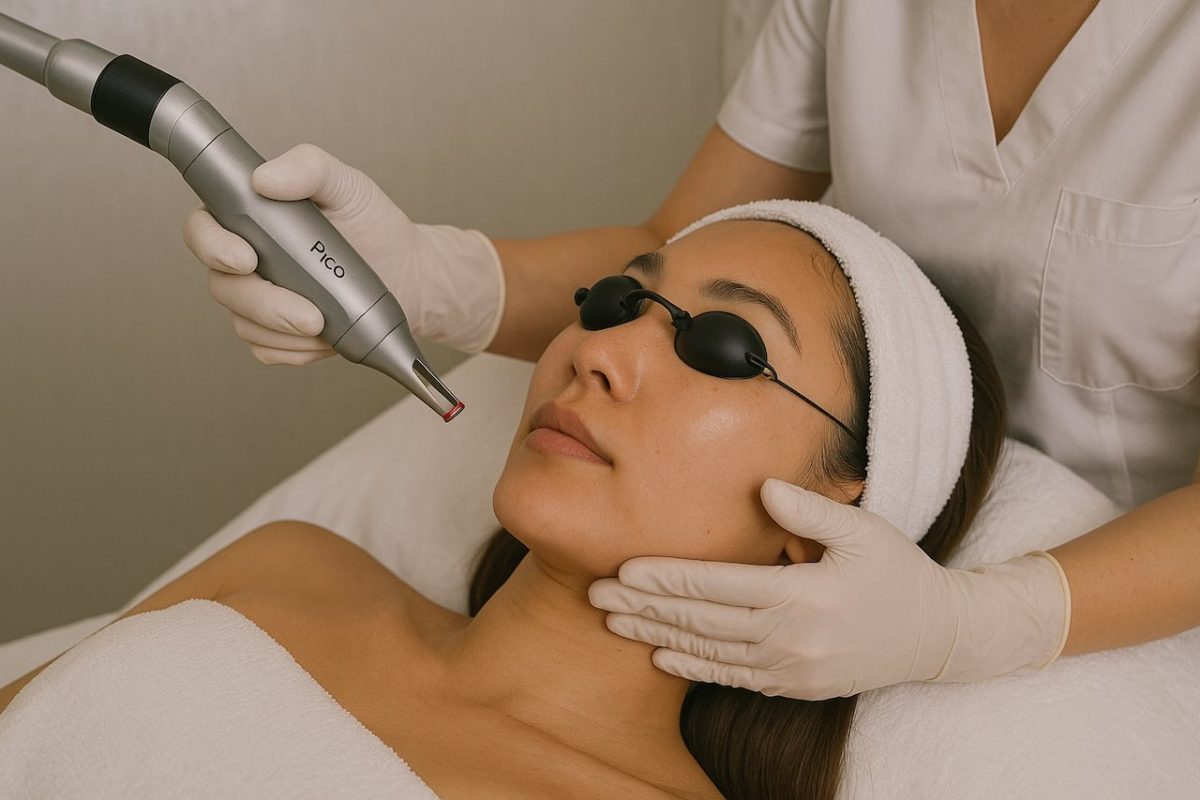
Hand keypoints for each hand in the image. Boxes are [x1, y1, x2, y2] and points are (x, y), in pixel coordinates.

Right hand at [182, 143, 505, 362]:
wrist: (408, 273)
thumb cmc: (373, 225)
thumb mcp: (347, 185)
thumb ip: (309, 167)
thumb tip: (265, 178)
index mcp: (251, 218)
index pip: (202, 230)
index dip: (213, 247)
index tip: (248, 258)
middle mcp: (247, 259)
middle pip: (223, 287)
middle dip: (266, 305)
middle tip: (311, 314)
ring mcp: (259, 299)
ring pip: (245, 324)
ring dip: (285, 332)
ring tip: (327, 325)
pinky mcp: (277, 333)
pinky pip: (267, 350)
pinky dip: (296, 350)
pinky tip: (324, 340)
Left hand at [588, 478, 1070, 699]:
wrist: (936, 637)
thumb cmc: (897, 573)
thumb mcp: (864, 531)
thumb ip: (810, 511)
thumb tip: (764, 490)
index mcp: (801, 596)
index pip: (717, 586)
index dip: (667, 579)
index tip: (625, 569)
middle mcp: (789, 638)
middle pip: (700, 622)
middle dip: (644, 608)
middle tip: (596, 594)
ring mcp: (790, 669)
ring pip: (708, 651)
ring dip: (656, 637)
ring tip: (614, 622)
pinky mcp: (794, 686)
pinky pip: (731, 678)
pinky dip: (692, 668)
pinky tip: (660, 657)